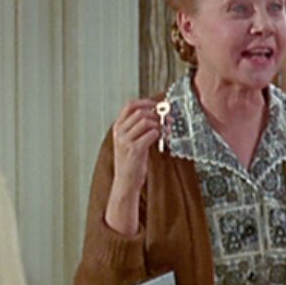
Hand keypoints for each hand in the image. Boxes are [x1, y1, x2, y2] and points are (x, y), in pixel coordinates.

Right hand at [104, 99, 161, 234]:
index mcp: (118, 128)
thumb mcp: (130, 141)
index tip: (156, 104)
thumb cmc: (131, 162)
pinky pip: (151, 134)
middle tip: (167, 118)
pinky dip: (159, 133)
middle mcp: (120, 133)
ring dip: (159, 124)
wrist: (126, 182)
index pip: (129, 105)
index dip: (145, 102)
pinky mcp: (135, 150)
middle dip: (156, 113)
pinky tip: (162, 138)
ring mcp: (126, 141)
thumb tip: (156, 114)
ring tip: (165, 129)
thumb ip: (138, 127)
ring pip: (146, 121)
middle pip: (140, 112)